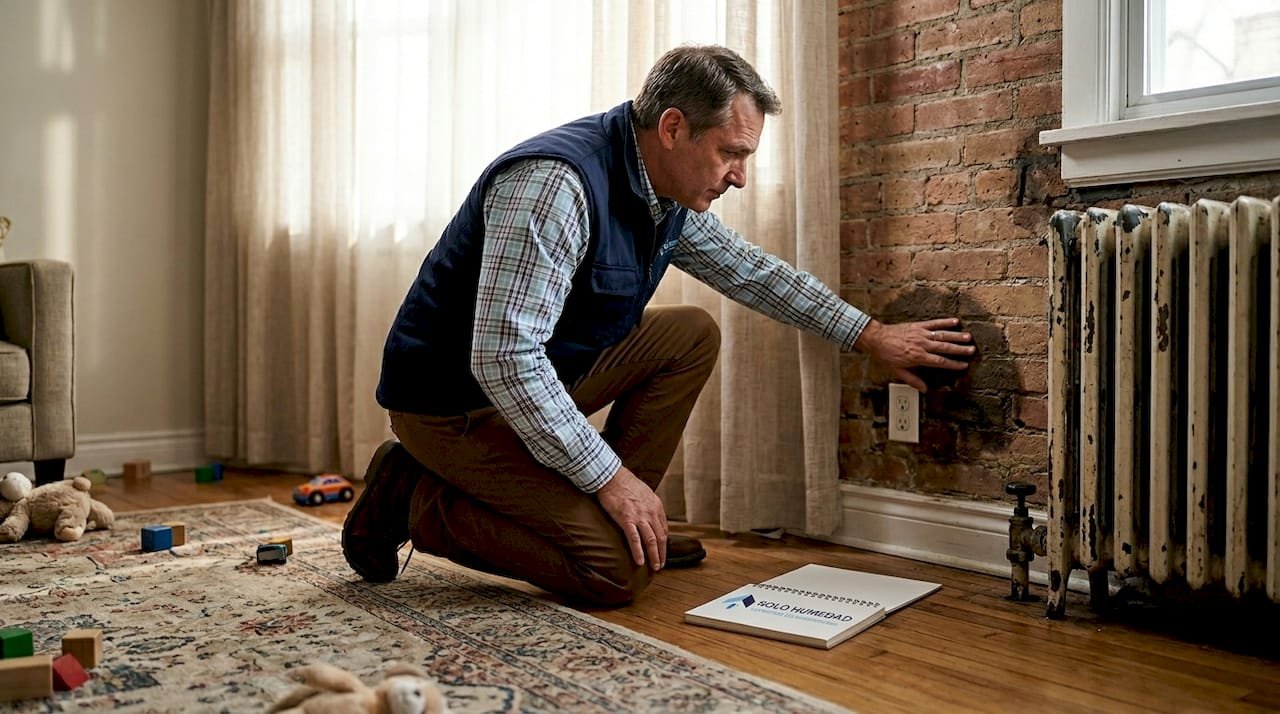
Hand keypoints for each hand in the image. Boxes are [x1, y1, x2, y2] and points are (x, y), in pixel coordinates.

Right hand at [595, 465, 667, 570]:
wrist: (612, 477)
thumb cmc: (625, 483)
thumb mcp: (645, 493)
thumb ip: (649, 506)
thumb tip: (650, 516)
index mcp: (656, 506)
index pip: (664, 529)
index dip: (664, 543)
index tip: (662, 552)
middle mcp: (651, 512)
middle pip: (660, 538)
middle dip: (662, 553)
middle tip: (660, 565)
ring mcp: (639, 517)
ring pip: (651, 541)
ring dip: (654, 556)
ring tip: (654, 567)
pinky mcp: (626, 520)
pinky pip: (635, 539)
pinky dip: (639, 552)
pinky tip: (640, 561)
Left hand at [853, 317, 974, 391]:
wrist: (877, 338)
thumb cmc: (886, 355)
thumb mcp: (897, 371)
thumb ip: (912, 380)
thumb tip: (924, 390)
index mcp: (918, 357)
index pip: (940, 362)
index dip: (953, 364)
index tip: (964, 365)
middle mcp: (922, 345)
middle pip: (945, 348)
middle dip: (960, 350)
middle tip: (972, 350)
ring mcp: (921, 334)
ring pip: (942, 335)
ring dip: (956, 336)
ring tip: (968, 337)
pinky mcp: (918, 325)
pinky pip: (934, 323)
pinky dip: (945, 322)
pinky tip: (955, 322)